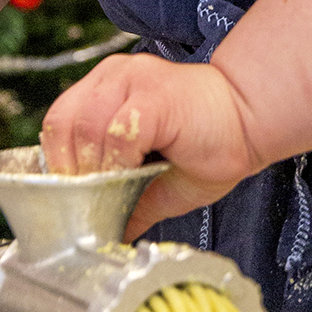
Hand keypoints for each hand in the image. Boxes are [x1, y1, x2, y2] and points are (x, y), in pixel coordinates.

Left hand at [39, 52, 256, 236]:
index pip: (58, 123)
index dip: (59, 164)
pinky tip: (135, 174)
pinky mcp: (154, 95)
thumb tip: (102, 235)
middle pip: (64, 125)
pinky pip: (118, 132)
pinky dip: (119, 162)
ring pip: (86, 128)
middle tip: (92, 201)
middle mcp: (115, 76)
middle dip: (73, 171)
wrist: (252, 121)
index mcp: (107, 88)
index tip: (73, 199)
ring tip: (114, 191)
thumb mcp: (155, 180)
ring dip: (95, 169)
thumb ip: (123, 198)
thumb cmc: (210, 144)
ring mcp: (133, 79)